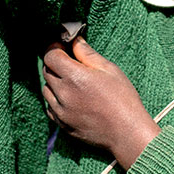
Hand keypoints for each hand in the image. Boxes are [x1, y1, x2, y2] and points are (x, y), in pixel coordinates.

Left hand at [43, 37, 160, 167]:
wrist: (127, 133)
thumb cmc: (123, 99)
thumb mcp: (109, 70)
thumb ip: (87, 53)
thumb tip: (75, 40)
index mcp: (74, 77)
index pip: (50, 56)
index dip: (55, 48)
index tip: (63, 47)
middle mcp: (63, 94)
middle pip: (46, 71)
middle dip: (55, 63)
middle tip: (70, 63)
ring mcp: (61, 111)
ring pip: (46, 89)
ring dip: (54, 82)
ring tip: (72, 82)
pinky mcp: (62, 125)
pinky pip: (50, 107)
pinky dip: (55, 100)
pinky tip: (71, 98)